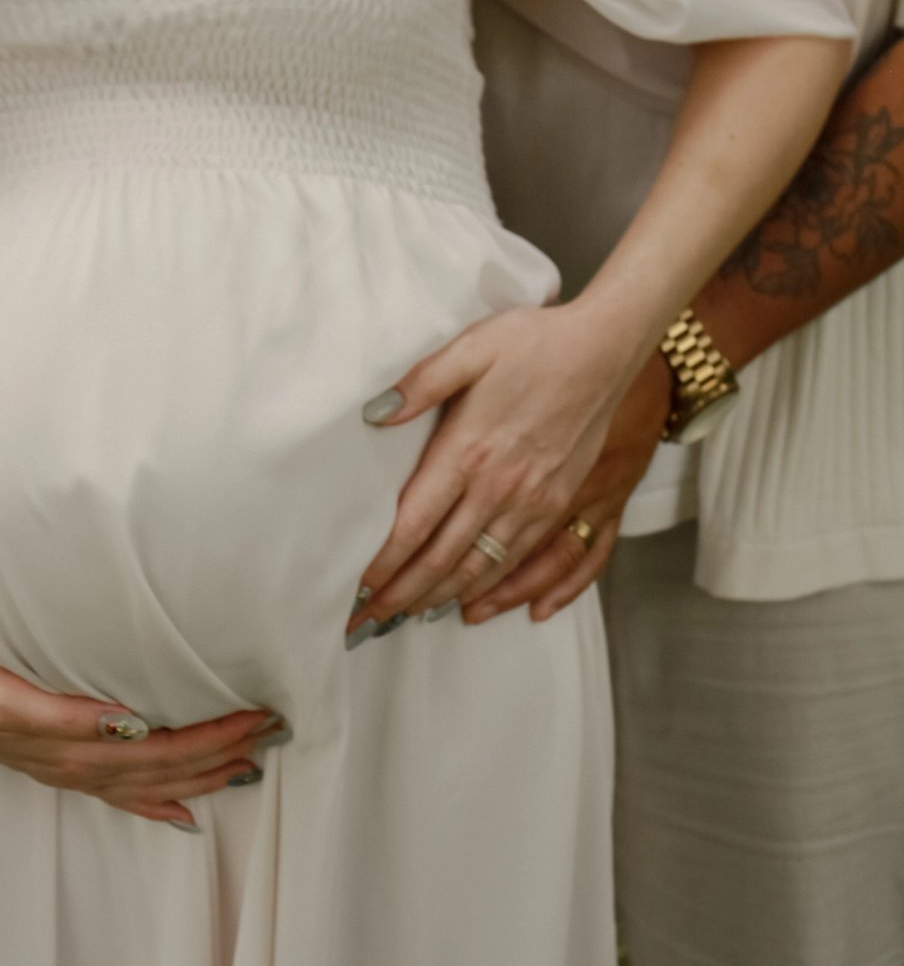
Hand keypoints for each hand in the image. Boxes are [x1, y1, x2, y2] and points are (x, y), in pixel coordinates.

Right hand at [0, 634, 285, 828]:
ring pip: (153, 780)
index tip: (259, 714)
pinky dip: (157, 801)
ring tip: (249, 761)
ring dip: (205, 771)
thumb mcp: (11, 697)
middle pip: (169, 766)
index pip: (166, 747)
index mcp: (76, 746)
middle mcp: (79, 765)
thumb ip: (69, 715)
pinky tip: (183, 809)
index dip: (216, 735)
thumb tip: (128, 722)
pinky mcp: (59, 762)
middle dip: (225, 750)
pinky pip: (120, 792)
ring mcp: (70, 769)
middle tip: (273, 729)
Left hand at [347, 301, 642, 636]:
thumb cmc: (536, 342)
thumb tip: (375, 414)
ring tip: (410, 618)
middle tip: (369, 623)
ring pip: (483, 569)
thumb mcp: (471, 347)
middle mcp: (501, 487)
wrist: (606, 347)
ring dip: (443, 598)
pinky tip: (476, 603)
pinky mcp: (562, 501)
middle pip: (443, 559)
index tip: (359, 590)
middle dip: (402, 596)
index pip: (414, 525)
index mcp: (469, 450)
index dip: (384, 565)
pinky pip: (524, 561)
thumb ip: (421, 383)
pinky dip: (496, 590)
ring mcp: (535, 500)